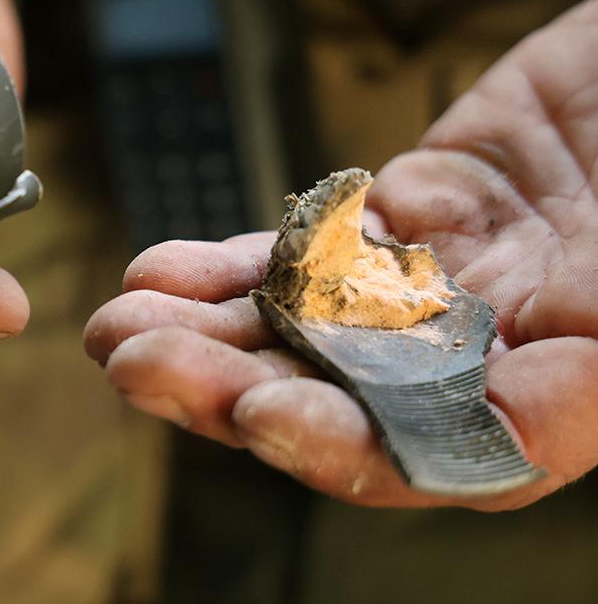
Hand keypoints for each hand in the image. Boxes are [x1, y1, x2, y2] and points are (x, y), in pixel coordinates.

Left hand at [85, 0, 597, 510]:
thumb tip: (513, 419)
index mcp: (577, 382)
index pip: (450, 451)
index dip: (347, 447)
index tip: (259, 415)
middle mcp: (496, 347)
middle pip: (347, 396)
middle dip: (229, 388)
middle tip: (135, 365)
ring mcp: (443, 281)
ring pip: (307, 326)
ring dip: (205, 330)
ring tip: (116, 324)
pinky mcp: (409, 217)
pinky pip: (309, 251)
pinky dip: (233, 262)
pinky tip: (162, 270)